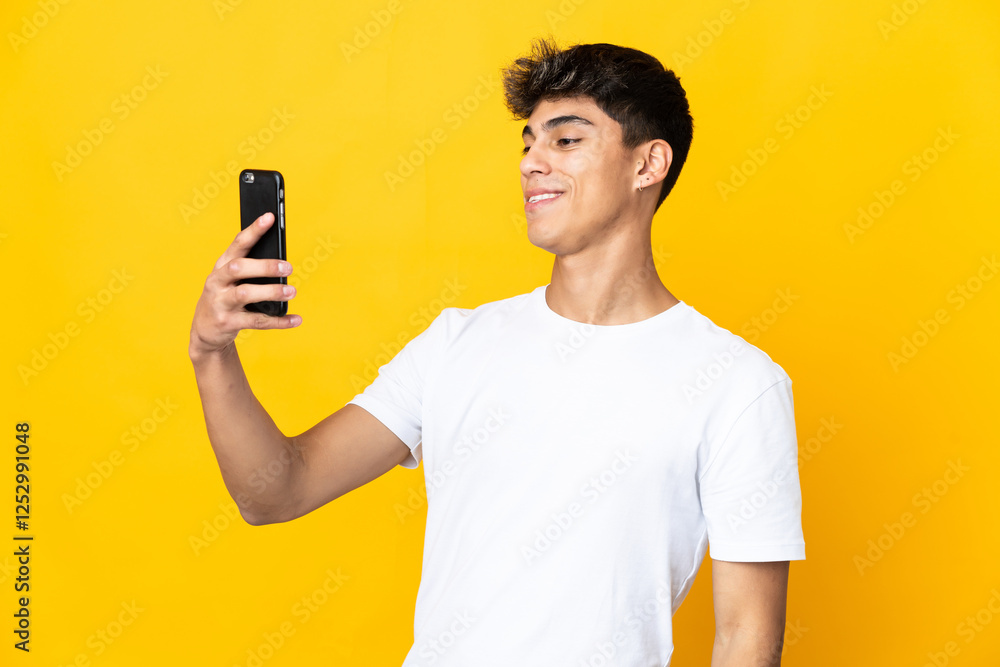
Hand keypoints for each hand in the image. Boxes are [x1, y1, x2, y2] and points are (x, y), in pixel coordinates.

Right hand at [189, 212, 300, 360]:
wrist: (205, 331)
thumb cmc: (225, 298)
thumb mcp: (231, 280)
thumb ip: (250, 269)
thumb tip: (283, 262)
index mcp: (222, 266)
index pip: (238, 243)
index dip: (254, 230)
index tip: (270, 217)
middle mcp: (218, 281)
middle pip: (240, 268)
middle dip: (265, 266)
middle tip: (287, 267)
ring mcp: (221, 303)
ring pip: (246, 294)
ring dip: (271, 291)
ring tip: (291, 291)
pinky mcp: (228, 323)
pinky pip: (257, 321)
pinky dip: (279, 321)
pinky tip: (295, 319)